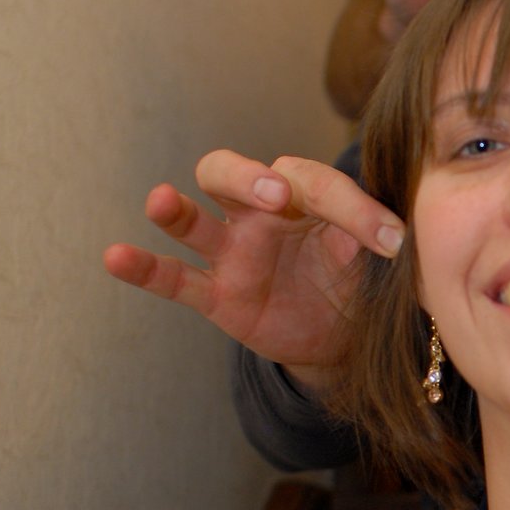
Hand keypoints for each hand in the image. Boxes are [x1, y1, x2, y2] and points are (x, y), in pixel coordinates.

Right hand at [104, 151, 404, 393]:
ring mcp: (230, 252)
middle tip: (278, 195)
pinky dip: (143, 268)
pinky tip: (115, 256)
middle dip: (249, 178)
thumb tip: (394, 237)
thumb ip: (374, 241)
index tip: (392, 241)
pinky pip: (173, 278)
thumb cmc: (355, 279)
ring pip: (192, 219)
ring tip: (161, 201)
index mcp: (301, 194)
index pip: (316, 184)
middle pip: (230, 173)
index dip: (355, 209)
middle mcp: (257, 213)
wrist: (340, 335)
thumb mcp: (374, 260)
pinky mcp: (214, 294)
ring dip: (175, 210)